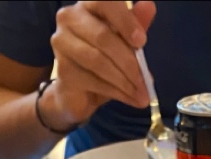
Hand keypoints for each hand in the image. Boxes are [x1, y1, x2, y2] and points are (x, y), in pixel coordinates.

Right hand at [46, 1, 156, 129]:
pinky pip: (93, 81)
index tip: (142, 41)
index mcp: (88, 5)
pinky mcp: (63, 70)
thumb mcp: (124, 40)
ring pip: (98, 61)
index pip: (104, 2)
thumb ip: (135, 24)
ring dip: (124, 80)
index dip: (124, 20)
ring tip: (141, 93)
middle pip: (103, 36)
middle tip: (146, 80)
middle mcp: (69, 18)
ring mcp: (62, 44)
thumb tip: (149, 6)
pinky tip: (129, 98)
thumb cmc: (103, 60)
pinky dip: (115, 92)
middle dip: (129, 61)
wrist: (79, 92)